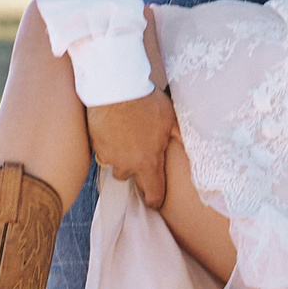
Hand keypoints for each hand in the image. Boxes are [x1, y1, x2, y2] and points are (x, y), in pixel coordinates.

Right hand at [87, 88, 176, 209]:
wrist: (116, 88)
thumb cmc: (146, 103)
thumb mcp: (171, 119)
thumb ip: (180, 137)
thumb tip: (193, 147)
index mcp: (147, 163)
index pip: (153, 194)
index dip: (155, 199)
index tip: (154, 201)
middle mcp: (126, 164)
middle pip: (129, 177)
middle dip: (134, 167)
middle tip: (139, 149)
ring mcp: (108, 155)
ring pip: (114, 163)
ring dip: (119, 156)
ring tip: (126, 136)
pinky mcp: (94, 144)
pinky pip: (101, 150)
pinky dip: (107, 143)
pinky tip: (113, 128)